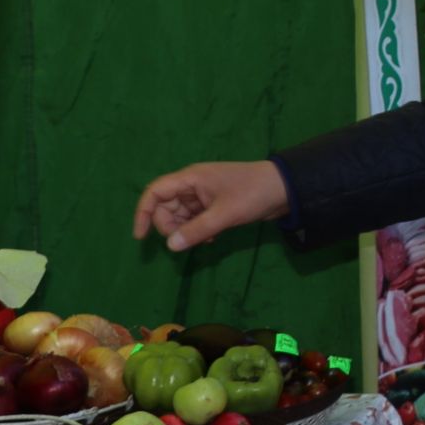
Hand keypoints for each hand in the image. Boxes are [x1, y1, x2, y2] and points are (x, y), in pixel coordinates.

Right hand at [132, 160, 288, 250]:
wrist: (284, 189)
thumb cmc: (252, 194)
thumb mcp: (224, 215)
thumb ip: (196, 230)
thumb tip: (170, 246)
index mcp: (190, 178)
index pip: (155, 192)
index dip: (144, 213)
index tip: (140, 237)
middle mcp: (192, 184)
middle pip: (166, 206)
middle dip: (170, 226)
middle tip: (188, 240)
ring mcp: (203, 194)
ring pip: (180, 215)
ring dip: (186, 230)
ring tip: (205, 239)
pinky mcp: (213, 204)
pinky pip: (194, 219)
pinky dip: (197, 230)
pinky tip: (211, 239)